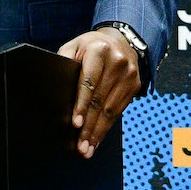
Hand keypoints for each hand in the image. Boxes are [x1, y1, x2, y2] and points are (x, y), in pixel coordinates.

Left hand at [58, 28, 139, 158]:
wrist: (121, 41)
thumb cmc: (91, 47)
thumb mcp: (74, 45)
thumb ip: (65, 60)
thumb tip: (55, 84)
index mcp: (99, 50)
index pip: (88, 82)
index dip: (81, 105)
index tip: (75, 124)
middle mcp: (118, 62)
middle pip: (100, 100)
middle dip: (89, 126)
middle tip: (80, 146)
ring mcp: (129, 75)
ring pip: (111, 110)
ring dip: (98, 132)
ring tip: (87, 148)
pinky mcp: (135, 86)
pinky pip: (119, 111)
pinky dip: (107, 127)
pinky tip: (98, 138)